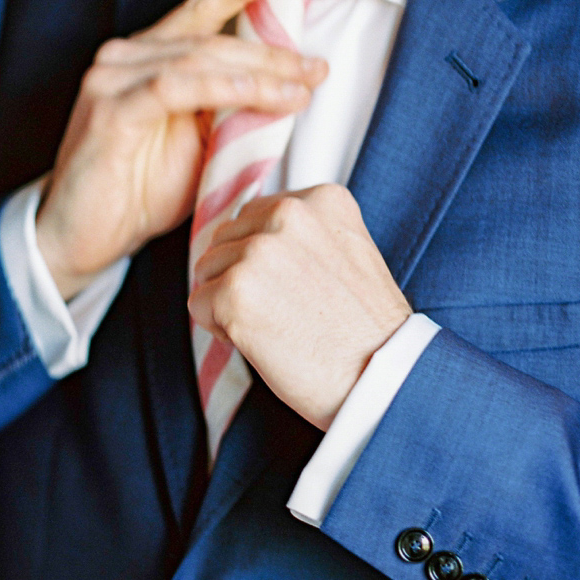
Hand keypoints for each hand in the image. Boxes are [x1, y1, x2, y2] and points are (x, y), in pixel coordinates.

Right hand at [36, 0, 327, 298]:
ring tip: (300, 87)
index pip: (197, 11)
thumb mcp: (195, 147)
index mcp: (145, 57)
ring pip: (197, 57)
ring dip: (258, 72)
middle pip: (210, 38)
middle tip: (317, 67)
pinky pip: (175, 88)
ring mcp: (112, 79)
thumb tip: (284, 93)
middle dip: (271, 50)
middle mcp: (124, 57)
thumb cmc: (136, 194)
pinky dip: (222, 89)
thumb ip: (226, 113)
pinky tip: (257, 96)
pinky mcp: (110, 109)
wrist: (77, 239)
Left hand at [189, 184, 411, 429]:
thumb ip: (302, 233)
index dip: (264, 257)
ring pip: (208, 269)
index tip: (295, 288)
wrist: (381, 379)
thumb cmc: (364, 329)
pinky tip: (259, 342)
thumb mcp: (347, 252)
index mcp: (321, 200)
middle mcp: (288, 214)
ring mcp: (259, 251)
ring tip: (274, 326)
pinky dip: (220, 329)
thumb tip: (245, 234)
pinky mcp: (235, 291)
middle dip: (241, 276)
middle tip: (283, 312)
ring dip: (228, 302)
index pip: (256, 215)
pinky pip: (198, 304)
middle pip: (227, 238)